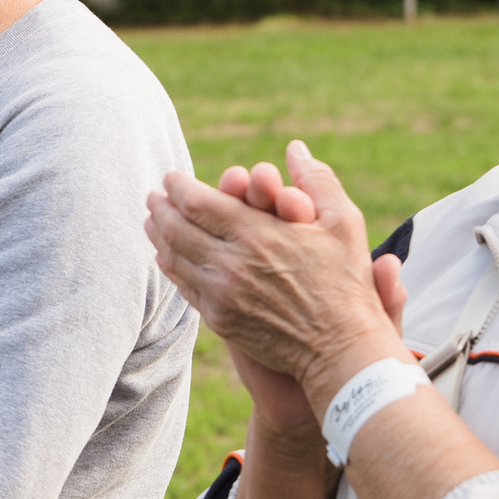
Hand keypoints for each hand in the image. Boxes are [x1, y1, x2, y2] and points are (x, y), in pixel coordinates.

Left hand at [147, 140, 406, 409]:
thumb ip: (318, 180)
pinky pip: (185, 288)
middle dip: (160, 208)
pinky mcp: (220, 320)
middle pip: (176, 228)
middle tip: (152, 196)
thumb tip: (295, 148)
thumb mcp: (344, 222)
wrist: (341, 350)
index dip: (178, 186)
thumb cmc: (347, 283)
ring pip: (175, 258)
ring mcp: (221, 295)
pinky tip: (166, 257)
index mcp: (256, 233)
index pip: (197, 202)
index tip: (171, 178)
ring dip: (158, 236)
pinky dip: (171, 267)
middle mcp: (231, 263)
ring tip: (151, 222)